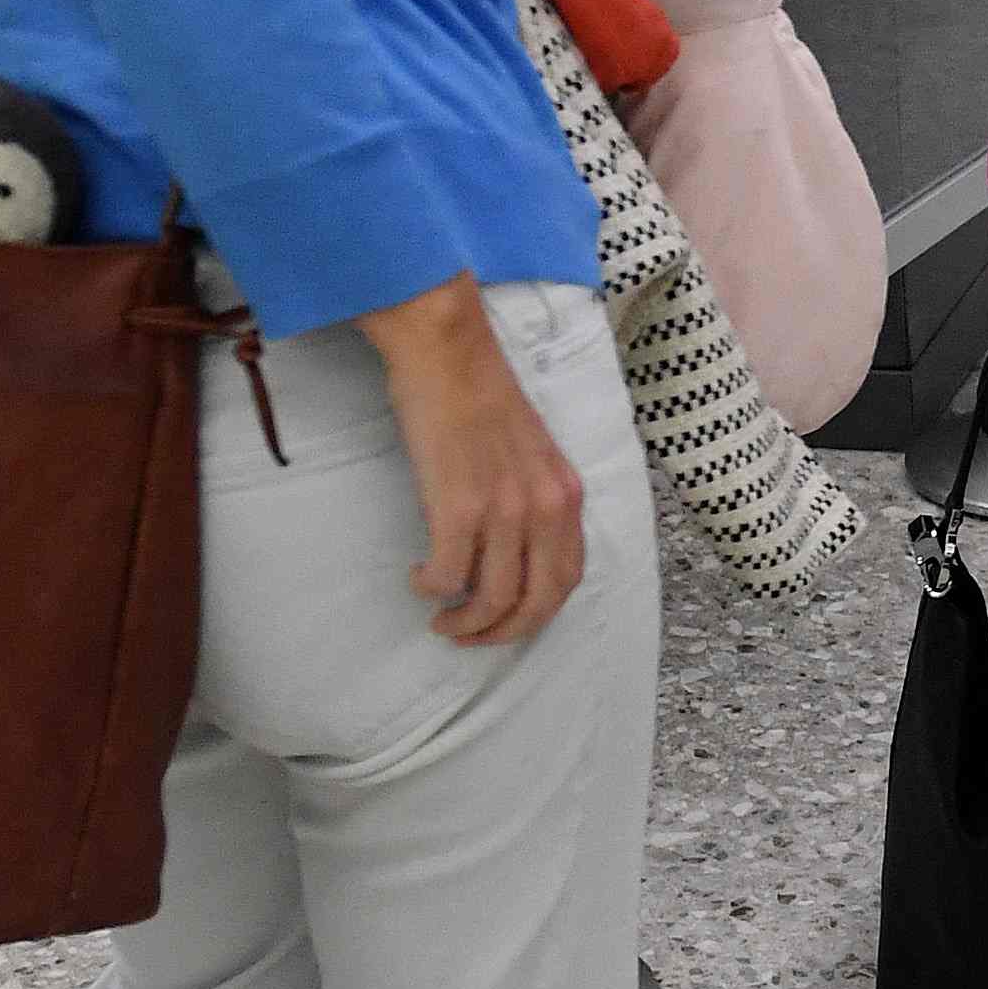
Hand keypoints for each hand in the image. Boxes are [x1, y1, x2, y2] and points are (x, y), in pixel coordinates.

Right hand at [359, 276, 586, 646]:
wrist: (448, 351)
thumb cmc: (479, 394)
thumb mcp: (531, 453)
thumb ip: (533, 499)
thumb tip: (514, 548)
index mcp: (567, 493)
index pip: (568, 577)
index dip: (538, 612)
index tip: (508, 620)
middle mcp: (546, 506)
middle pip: (538, 602)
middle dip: (504, 633)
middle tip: (470, 636)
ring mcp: (504, 508)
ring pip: (494, 598)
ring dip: (465, 622)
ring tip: (442, 619)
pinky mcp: (459, 506)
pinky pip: (449, 574)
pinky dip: (432, 588)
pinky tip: (419, 579)